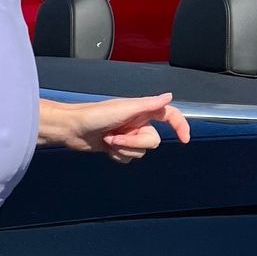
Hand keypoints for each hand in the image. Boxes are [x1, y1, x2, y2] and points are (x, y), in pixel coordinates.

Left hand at [61, 93, 190, 162]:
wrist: (71, 128)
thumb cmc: (94, 115)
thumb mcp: (124, 109)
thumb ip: (148, 104)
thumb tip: (170, 96)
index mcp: (142, 111)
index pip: (169, 115)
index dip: (180, 125)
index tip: (184, 139)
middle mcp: (137, 123)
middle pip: (152, 141)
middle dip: (134, 143)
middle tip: (115, 138)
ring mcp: (128, 136)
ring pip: (140, 153)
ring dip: (123, 150)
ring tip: (107, 140)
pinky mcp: (118, 147)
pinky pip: (128, 159)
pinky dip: (118, 156)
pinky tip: (106, 147)